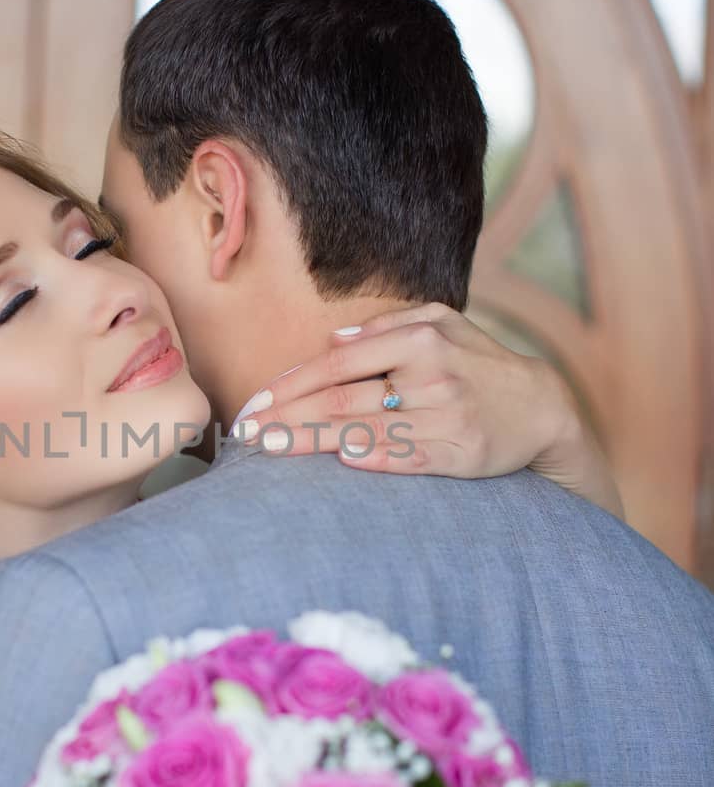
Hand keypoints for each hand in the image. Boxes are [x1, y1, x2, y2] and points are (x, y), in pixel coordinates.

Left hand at [237, 303, 622, 516]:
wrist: (541, 406)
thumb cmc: (477, 363)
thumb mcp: (443, 324)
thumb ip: (387, 328)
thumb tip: (333, 337)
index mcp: (419, 339)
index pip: (338, 363)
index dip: (291, 385)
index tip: (254, 404)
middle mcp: (431, 375)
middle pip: (341, 399)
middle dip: (286, 418)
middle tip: (245, 433)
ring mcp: (446, 415)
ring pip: (364, 430)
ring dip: (310, 443)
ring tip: (268, 452)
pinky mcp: (460, 453)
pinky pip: (405, 458)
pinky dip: (370, 458)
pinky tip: (335, 461)